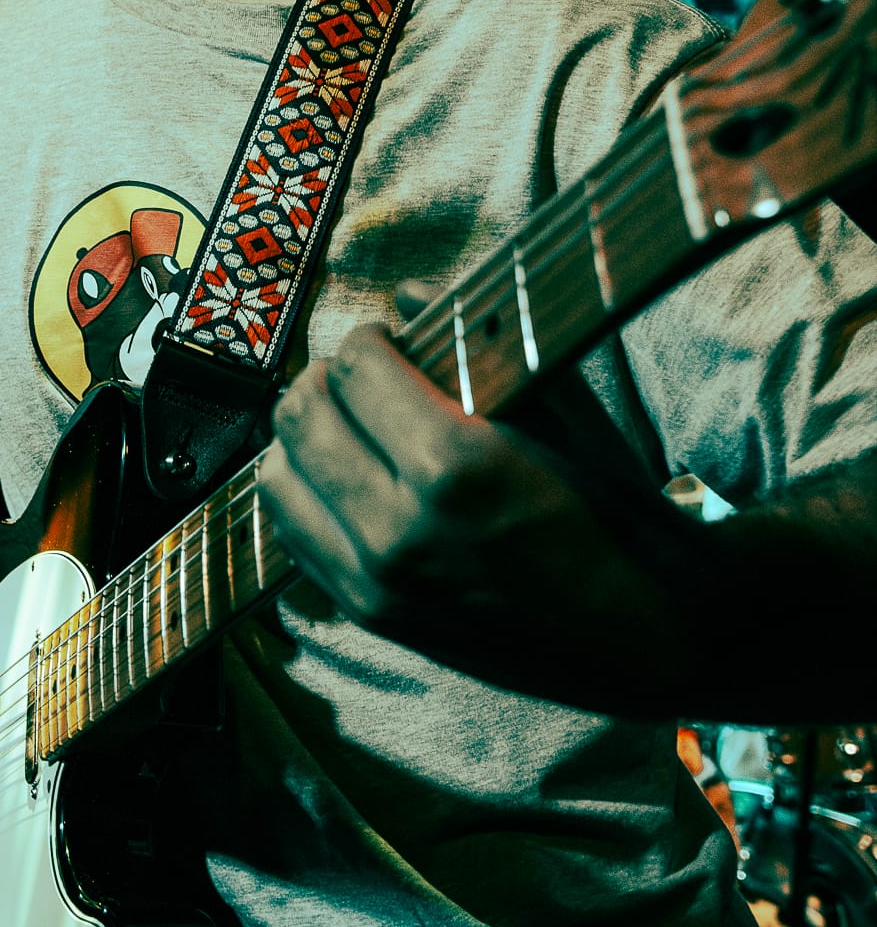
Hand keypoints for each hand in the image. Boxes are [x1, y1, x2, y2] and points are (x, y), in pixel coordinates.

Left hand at [261, 319, 682, 711]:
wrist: (648, 635)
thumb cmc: (617, 509)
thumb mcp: (564, 409)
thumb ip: (478, 340)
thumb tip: (408, 291)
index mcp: (454, 467)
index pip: (355, 368)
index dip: (371, 339)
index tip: (393, 339)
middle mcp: (399, 531)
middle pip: (300, 416)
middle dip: (328, 378)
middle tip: (366, 376)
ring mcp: (378, 584)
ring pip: (279, 477)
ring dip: (306, 438)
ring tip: (351, 428)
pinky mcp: (373, 619)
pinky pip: (295, 536)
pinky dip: (308, 495)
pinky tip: (349, 481)